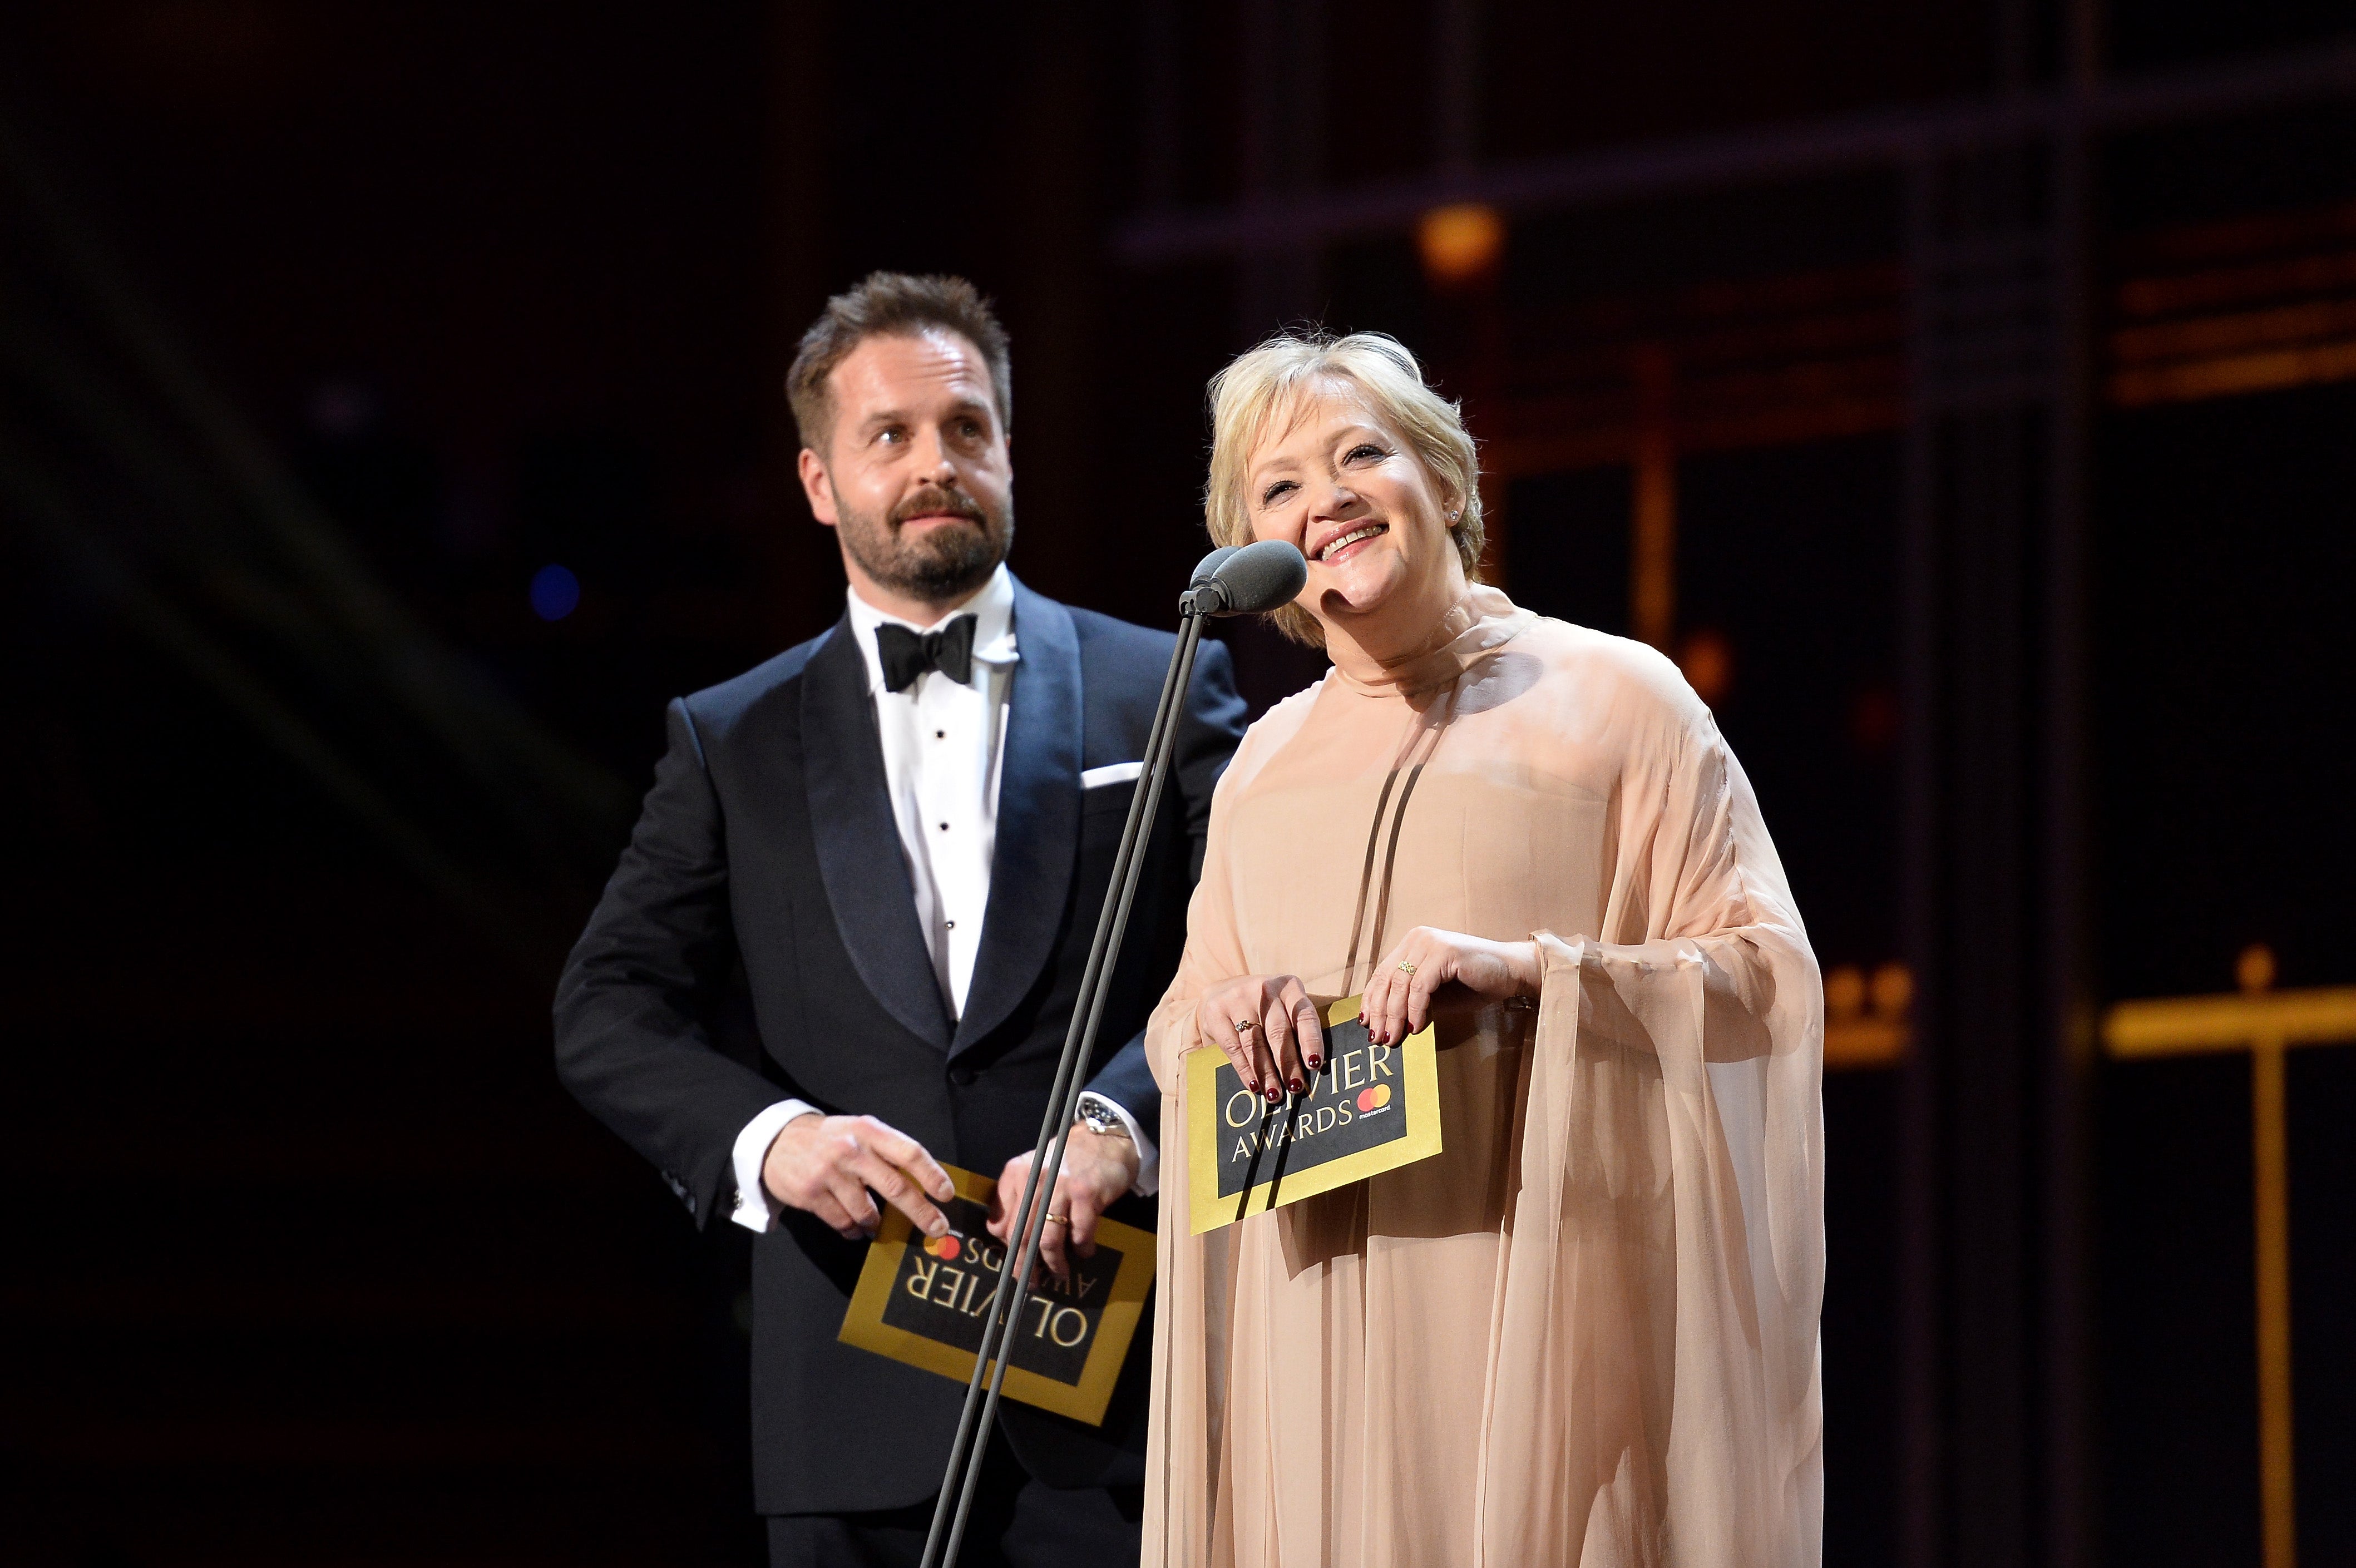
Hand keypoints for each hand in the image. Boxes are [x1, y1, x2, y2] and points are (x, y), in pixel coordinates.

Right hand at [761, 1113, 955, 1241]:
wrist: (778, 1141)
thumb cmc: (830, 1139)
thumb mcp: (860, 1132)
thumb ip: (887, 1152)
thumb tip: (925, 1184)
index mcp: (869, 1131)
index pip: (909, 1152)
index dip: (931, 1175)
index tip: (947, 1195)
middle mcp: (851, 1150)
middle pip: (895, 1186)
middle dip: (921, 1212)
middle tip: (937, 1229)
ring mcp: (829, 1173)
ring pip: (867, 1212)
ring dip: (877, 1225)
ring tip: (878, 1227)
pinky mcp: (811, 1194)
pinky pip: (842, 1222)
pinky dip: (853, 1230)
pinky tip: (855, 1229)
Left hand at [988, 1127, 1139, 1283]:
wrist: (1105, 1139)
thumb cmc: (1067, 1159)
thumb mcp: (1033, 1171)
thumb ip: (1013, 1197)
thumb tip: (997, 1232)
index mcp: (1017, 1173)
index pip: (1002, 1221)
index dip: (1008, 1248)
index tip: (1017, 1261)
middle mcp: (1035, 1179)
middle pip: (1021, 1234)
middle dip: (1024, 1265)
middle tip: (1031, 1282)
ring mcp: (1061, 1187)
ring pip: (1048, 1239)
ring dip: (1054, 1263)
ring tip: (1059, 1273)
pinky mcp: (1087, 1194)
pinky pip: (1080, 1233)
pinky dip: (1082, 1248)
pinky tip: (1085, 1251)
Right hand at [1197, 974, 1324, 1100]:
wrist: (1223, 991)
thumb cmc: (1264, 1008)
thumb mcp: (1283, 1007)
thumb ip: (1297, 1029)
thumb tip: (1311, 1070)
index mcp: (1289, 986)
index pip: (1305, 1016)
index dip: (1311, 1040)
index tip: (1315, 1064)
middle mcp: (1264, 988)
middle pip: (1278, 1032)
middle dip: (1288, 1064)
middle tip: (1294, 1087)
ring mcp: (1237, 998)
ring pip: (1255, 1043)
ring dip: (1266, 1073)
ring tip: (1275, 1094)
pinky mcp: (1216, 1012)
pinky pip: (1233, 1047)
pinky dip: (1245, 1069)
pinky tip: (1254, 1085)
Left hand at [1360, 927, 1539, 1045]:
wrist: (1511, 973)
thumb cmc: (1474, 984)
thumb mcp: (1435, 994)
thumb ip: (1411, 1001)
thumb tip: (1384, 1024)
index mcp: (1412, 944)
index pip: (1381, 974)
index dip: (1371, 1001)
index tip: (1366, 1025)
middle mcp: (1417, 939)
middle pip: (1387, 979)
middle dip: (1380, 1012)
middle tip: (1377, 1038)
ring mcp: (1430, 943)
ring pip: (1401, 984)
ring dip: (1395, 1015)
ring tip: (1394, 1037)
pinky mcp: (1444, 952)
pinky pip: (1420, 987)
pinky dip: (1416, 1010)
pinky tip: (1416, 1027)